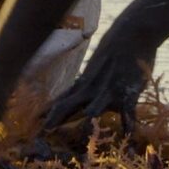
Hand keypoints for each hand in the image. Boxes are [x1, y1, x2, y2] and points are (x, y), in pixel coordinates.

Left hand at [44, 23, 156, 137]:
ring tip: (80, 135)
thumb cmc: (116, 47)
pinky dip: (128, 125)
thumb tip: (81, 90)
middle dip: (55, 120)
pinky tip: (127, 134)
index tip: (35, 122)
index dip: (48, 113)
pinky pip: (128, 113)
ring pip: (93, 110)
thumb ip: (88, 81)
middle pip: (67, 106)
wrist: (133, 32)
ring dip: (86, 124)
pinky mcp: (128, 93)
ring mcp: (108, 92)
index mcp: (83, 83)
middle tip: (43, 133)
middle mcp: (91, 89)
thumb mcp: (96, 65)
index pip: (61, 100)